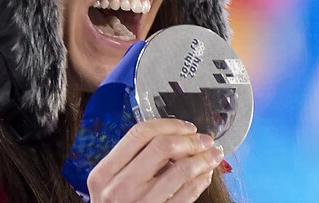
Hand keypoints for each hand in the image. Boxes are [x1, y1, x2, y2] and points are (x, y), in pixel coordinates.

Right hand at [86, 119, 223, 201]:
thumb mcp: (110, 182)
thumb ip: (131, 160)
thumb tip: (173, 138)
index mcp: (105, 172)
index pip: (140, 134)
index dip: (169, 125)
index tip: (186, 127)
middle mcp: (121, 187)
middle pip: (163, 147)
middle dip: (190, 140)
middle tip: (205, 140)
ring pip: (181, 170)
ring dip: (203, 159)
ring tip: (213, 155)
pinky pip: (187, 194)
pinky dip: (201, 180)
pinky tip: (205, 174)